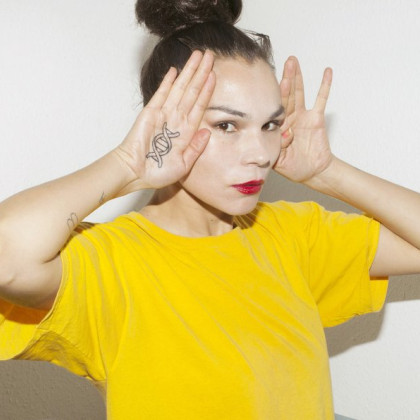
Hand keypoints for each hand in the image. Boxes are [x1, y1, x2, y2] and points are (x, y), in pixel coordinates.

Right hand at [114, 50, 215, 193]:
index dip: (208, 91)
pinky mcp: (150, 112)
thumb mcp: (183, 165)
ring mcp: (163, 114)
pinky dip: (168, 82)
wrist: (134, 174)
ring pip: (180, 88)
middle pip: (192, 92)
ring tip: (198, 55)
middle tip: (210, 55)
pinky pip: (161, 94)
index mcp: (185, 132)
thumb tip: (207, 132)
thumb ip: (196, 148)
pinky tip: (175, 70)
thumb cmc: (156, 173)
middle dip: (201, 73)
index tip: (214, 75)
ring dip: (189, 72)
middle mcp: (176, 120)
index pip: (200, 106)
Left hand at [273, 56, 333, 184]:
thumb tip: (284, 135)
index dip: (275, 106)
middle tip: (284, 64)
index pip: (274, 112)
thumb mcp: (280, 161)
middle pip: (285, 96)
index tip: (271, 97)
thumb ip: (278, 148)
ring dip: (297, 78)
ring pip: (298, 94)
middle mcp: (288, 119)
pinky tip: (327, 72)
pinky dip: (324, 86)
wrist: (312, 172)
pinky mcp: (316, 118)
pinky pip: (321, 100)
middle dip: (284, 80)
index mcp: (276, 127)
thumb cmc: (294, 167)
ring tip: (293, 62)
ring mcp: (302, 117)